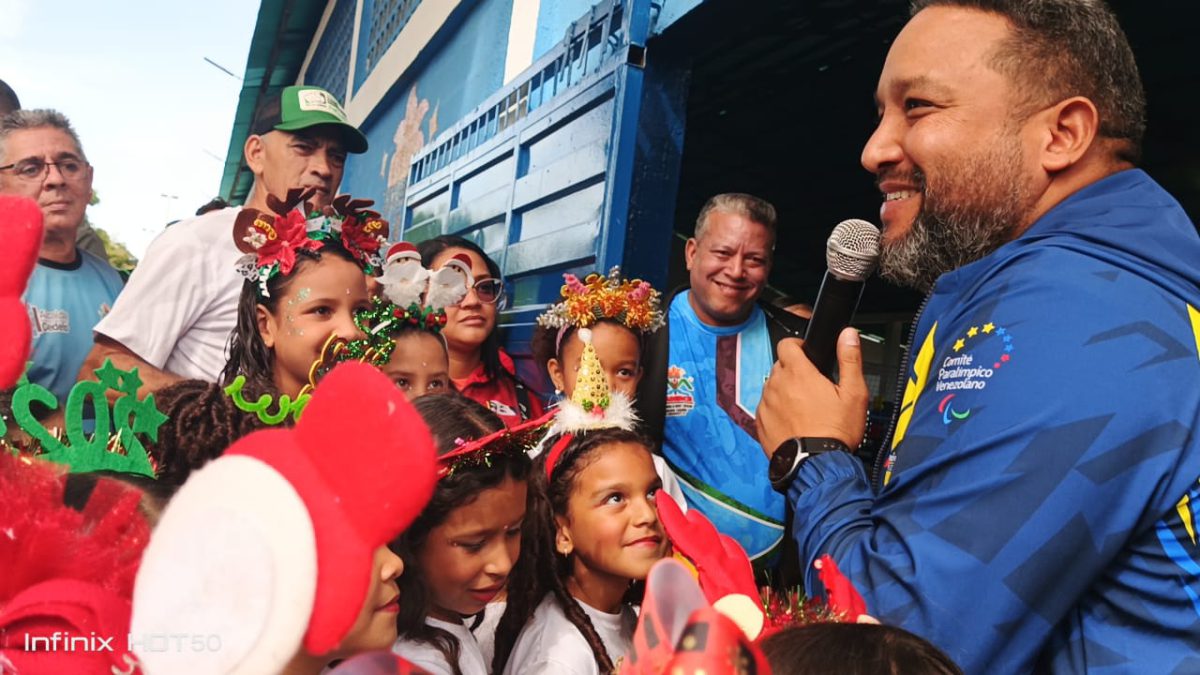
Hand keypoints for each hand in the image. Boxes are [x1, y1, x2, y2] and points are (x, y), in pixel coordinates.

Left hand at [755, 327, 868, 458]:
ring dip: (785, 391)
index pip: (786, 344)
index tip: (806, 354)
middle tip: (813, 387)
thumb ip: (850, 359)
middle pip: (781, 366)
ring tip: (805, 408)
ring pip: (773, 387)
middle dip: (794, 371)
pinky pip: (766, 408)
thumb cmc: (835, 432)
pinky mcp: (760, 423)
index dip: (797, 346)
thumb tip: (848, 335)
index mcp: (798, 373)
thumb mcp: (854, 393)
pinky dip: (777, 410)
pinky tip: (794, 422)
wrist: (816, 465)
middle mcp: (777, 385)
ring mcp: (766, 404)